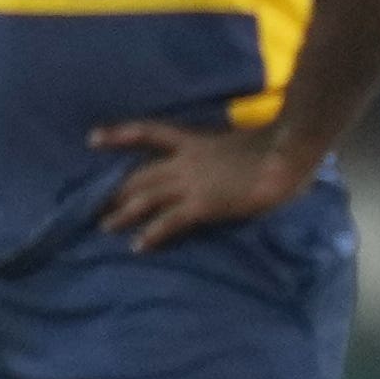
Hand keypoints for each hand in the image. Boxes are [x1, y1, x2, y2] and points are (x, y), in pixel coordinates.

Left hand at [90, 121, 312, 251]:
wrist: (288, 152)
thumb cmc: (278, 147)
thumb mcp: (243, 143)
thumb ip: (228, 153)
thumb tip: (232, 161)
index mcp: (195, 141)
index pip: (148, 132)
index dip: (118, 135)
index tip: (91, 139)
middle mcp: (186, 160)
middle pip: (140, 174)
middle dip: (116, 190)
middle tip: (91, 204)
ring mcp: (192, 182)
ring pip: (146, 198)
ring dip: (123, 214)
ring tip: (104, 227)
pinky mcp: (203, 204)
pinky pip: (169, 221)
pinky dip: (152, 234)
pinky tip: (138, 246)